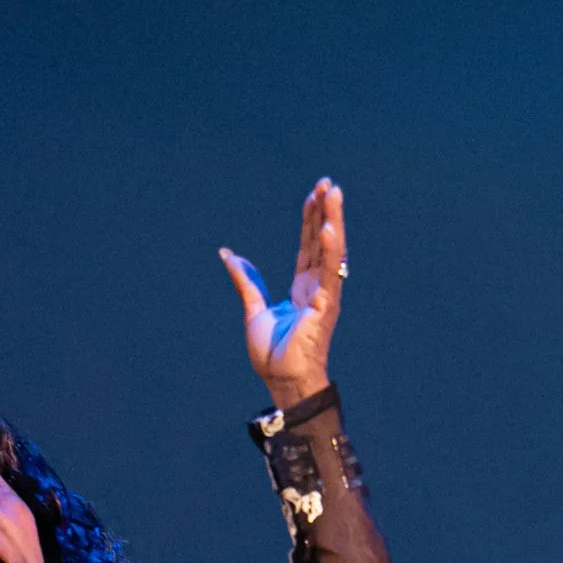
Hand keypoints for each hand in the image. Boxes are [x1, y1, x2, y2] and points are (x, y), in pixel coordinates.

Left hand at [222, 178, 344, 408]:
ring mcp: (325, 296)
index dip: (310, 219)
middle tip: (329, 183)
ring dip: (333, 221)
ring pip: (331, 251)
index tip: (314, 195)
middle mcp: (318, 288)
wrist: (282, 380)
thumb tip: (229, 255)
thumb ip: (246, 280)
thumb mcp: (253, 308)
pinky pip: (330, 274)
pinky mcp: (325, 307)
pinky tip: (329, 228)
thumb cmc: (273, 353)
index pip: (308, 246)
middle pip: (322, 242)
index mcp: (303, 288)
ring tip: (334, 194)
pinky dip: (330, 251)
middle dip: (326, 211)